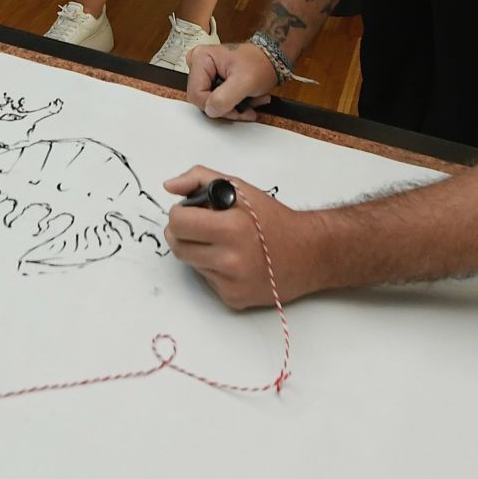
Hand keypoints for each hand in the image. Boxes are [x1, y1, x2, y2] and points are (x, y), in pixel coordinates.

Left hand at [164, 167, 314, 307]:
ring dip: (197, 250)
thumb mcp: (239, 188)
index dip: (180, 213)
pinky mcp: (233, 299)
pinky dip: (212, 268)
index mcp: (231, 228)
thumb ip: (199, 179)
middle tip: (199, 225)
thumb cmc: (273, 219)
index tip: (189, 211)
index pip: (178, 223)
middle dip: (182, 233)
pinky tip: (232, 260)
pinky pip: (207, 280)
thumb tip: (169, 186)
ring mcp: (231, 283)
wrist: (308, 253)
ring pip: (190, 264)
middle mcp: (230, 260)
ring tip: (221, 241)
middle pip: (178, 246)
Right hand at [185, 41, 275, 120]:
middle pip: (202, 100)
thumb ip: (225, 98)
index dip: (215, 106)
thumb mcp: (245, 81)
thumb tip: (210, 110)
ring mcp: (205, 71)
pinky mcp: (212, 79)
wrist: (272, 60)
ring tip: (250, 101)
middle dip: (226, 108)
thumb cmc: (260, 63)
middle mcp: (199, 63)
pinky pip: (217, 100)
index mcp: (201, 58)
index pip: (196, 94)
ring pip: (210, 102)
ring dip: (232, 108)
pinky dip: (233, 105)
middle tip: (245, 106)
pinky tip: (247, 99)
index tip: (235, 108)